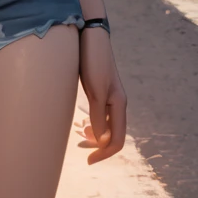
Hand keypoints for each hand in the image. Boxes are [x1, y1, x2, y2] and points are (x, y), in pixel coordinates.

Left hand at [75, 29, 126, 164]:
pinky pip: (100, 115)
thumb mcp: (95, 89)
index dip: (104, 154)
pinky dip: (93, 124)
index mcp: (119, 105)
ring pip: (106, 125)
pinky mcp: (99, 89)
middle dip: (98, 146)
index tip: (88, 161)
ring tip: (79, 138)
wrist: (90, 35)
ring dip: (95, 136)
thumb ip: (98, 115)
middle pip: (112, 135)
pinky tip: (81, 124)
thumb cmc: (93, 60)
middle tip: (80, 151)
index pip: (117, 140)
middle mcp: (117, 103)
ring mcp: (109, 96)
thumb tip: (101, 140)